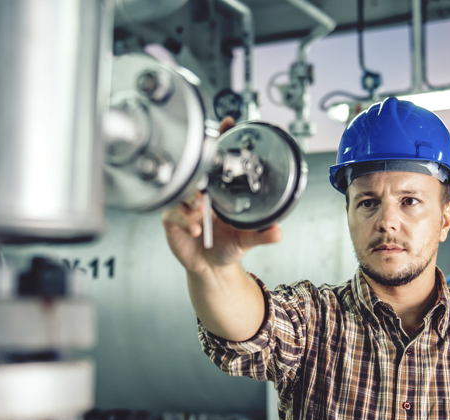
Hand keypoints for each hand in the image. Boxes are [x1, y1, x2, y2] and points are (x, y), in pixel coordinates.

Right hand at [162, 117, 282, 273]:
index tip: (228, 122)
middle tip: (207, 180)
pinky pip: (173, 213)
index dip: (221, 139)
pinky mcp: (171, 219)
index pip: (218, 160)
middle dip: (199, 168)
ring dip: (192, 200)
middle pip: (197, 171)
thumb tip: (278, 232)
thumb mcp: (246, 239)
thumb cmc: (226, 246)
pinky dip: (184, 219)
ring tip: (201, 210)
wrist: (210, 267)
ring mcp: (184, 205)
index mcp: (218, 191)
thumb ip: (261, 235)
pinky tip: (196, 229)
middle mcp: (200, 194)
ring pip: (183, 193)